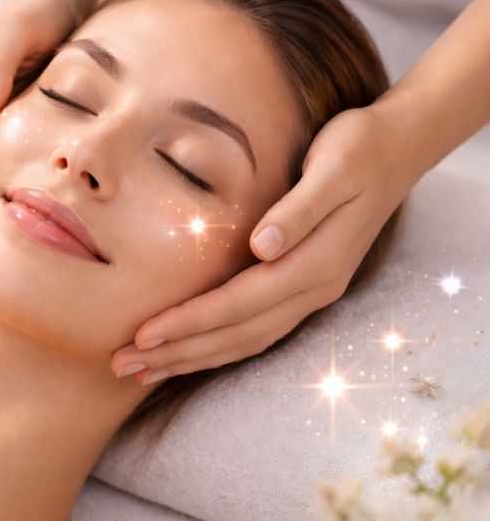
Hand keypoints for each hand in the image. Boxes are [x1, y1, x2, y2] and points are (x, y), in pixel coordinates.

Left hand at [111, 106, 417, 385]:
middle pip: (236, 334)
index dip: (190, 323)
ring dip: (193, 358)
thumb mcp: (334, 169)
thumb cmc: (358, 150)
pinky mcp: (304, 288)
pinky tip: (190, 353)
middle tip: (123, 364)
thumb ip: (299, 210)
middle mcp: (313, 288)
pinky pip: (256, 331)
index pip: (239, 304)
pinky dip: (219, 347)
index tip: (143, 335)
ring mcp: (311, 293)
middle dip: (178, 352)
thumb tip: (263, 247)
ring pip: (244, 341)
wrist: (397, 150)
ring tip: (144, 370)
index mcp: (315, 264)